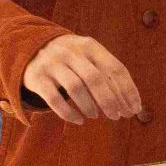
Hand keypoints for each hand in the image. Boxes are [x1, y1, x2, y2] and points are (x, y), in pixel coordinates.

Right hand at [24, 35, 141, 125]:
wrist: (31, 48)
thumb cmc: (71, 59)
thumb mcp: (88, 56)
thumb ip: (107, 73)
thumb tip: (132, 104)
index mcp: (89, 45)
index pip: (115, 68)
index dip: (127, 91)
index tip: (134, 110)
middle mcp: (71, 52)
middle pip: (95, 79)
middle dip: (110, 101)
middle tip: (117, 116)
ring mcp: (52, 64)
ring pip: (76, 88)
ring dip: (90, 106)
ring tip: (95, 116)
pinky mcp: (37, 78)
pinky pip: (55, 99)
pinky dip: (69, 113)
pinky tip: (79, 120)